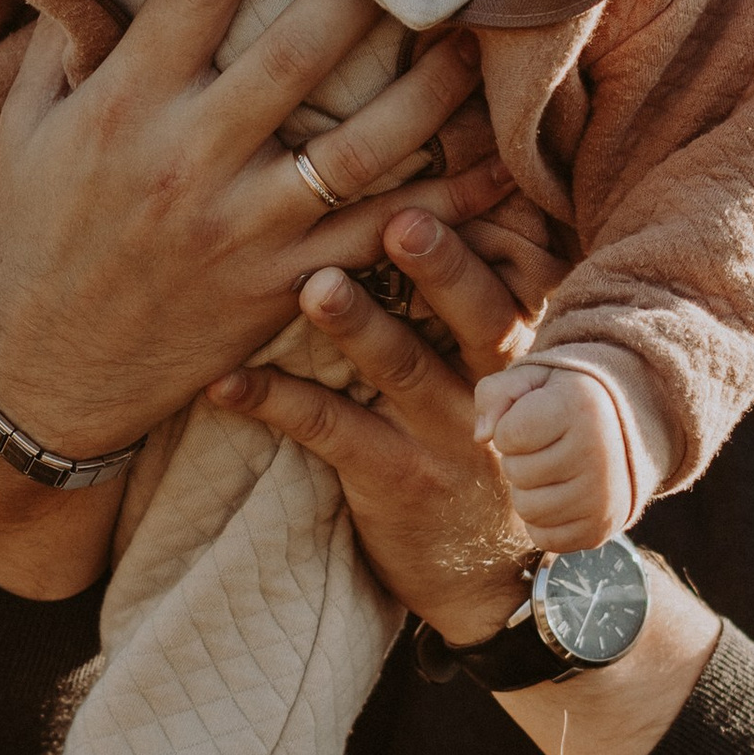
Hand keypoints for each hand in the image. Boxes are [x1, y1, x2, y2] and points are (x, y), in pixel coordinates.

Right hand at [0, 0, 515, 592]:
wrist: (45, 371)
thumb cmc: (39, 233)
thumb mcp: (30, 127)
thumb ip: (70, 39)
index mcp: (122, 105)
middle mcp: (186, 160)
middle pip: (298, 53)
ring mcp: (243, 228)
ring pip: (362, 145)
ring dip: (431, 85)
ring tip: (480, 31)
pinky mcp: (283, 285)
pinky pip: (382, 234)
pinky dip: (448, 200)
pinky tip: (501, 161)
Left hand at [209, 204, 544, 646]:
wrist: (491, 579)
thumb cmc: (488, 441)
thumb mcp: (513, 378)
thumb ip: (487, 299)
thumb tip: (442, 189)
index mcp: (528, 348)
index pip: (519, 275)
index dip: (491, 228)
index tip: (457, 175)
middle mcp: (500, 388)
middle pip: (478, 315)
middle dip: (441, 266)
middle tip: (397, 219)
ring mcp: (451, 437)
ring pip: (403, 367)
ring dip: (355, 324)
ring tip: (311, 286)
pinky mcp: (396, 479)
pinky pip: (332, 432)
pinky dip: (274, 402)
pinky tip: (224, 382)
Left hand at [473, 362, 632, 551]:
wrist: (624, 430)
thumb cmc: (564, 400)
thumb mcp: (532, 379)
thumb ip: (494, 394)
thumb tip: (481, 437)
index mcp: (580, 406)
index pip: (507, 435)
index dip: (508, 428)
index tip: (535, 420)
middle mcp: (598, 453)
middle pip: (516, 474)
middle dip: (519, 459)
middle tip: (547, 446)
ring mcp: (603, 496)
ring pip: (528, 510)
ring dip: (529, 491)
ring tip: (553, 470)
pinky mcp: (601, 528)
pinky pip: (546, 539)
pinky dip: (543, 521)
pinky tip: (561, 495)